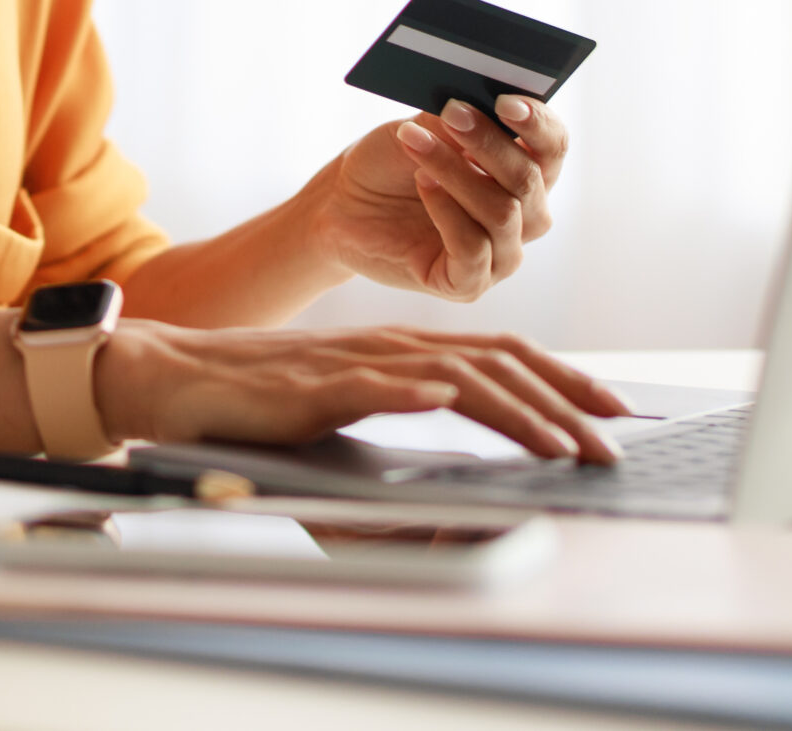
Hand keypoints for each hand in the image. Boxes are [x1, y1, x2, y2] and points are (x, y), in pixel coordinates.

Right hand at [95, 319, 630, 461]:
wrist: (178, 378)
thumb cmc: (262, 397)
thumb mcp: (350, 398)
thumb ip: (402, 404)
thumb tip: (461, 427)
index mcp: (402, 348)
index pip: (501, 354)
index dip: (563, 378)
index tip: (613, 412)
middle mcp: (388, 345)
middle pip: (493, 363)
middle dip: (563, 404)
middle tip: (612, 445)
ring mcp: (350, 363)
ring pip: (447, 377)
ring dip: (513, 412)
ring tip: (560, 446)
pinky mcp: (307, 388)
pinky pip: (365, 387)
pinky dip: (407, 393)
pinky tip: (442, 401)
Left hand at [307, 96, 567, 300]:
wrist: (344, 205)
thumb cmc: (391, 163)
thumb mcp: (424, 128)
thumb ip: (458, 118)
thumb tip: (480, 99)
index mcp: (525, 173)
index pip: (552, 148)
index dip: (538, 123)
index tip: (506, 101)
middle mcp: (524, 217)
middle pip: (529, 180)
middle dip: (488, 142)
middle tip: (450, 113)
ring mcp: (500, 255)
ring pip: (501, 213)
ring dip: (455, 172)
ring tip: (414, 142)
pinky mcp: (468, 284)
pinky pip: (473, 249)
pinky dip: (446, 211)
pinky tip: (422, 184)